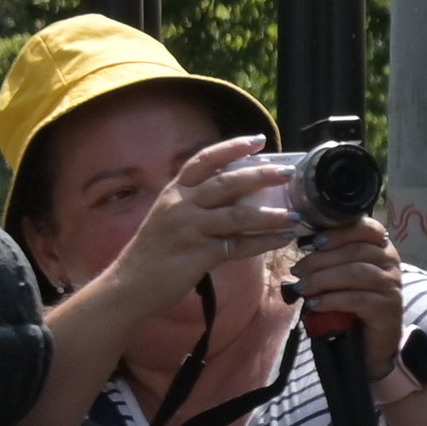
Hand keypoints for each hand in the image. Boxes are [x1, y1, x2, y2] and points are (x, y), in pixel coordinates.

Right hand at [98, 134, 299, 316]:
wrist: (130, 284)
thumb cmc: (156, 250)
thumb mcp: (171, 215)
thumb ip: (198, 201)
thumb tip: (241, 190)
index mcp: (174, 191)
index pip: (204, 160)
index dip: (232, 147)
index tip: (259, 140)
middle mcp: (180, 205)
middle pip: (226, 183)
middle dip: (261, 175)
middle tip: (288, 173)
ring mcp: (189, 230)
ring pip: (237, 216)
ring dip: (271, 214)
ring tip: (296, 214)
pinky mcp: (197, 256)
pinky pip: (238, 247)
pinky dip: (264, 242)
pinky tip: (283, 239)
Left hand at [292, 218, 407, 381]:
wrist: (370, 345)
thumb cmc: (352, 307)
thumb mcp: (342, 278)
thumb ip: (331, 259)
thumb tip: (302, 246)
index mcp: (382, 248)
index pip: (366, 228)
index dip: (338, 232)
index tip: (311, 242)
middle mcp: (391, 263)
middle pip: (356, 251)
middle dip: (321, 258)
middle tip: (297, 269)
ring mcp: (392, 286)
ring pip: (356, 272)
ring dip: (323, 278)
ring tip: (302, 287)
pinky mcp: (388, 309)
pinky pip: (357, 299)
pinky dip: (331, 300)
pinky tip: (314, 305)